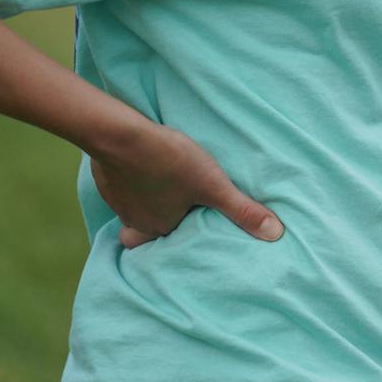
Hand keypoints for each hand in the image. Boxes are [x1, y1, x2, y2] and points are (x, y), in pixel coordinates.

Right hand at [88, 121, 283, 247]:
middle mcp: (132, 220)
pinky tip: (147, 163)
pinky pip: (120, 187)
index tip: (188, 229)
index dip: (176, 239)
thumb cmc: (170, 161)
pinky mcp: (106, 178)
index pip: (165, 246)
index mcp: (157, 227)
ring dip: (148, 198)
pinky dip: (133, 179)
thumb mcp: (214, 185)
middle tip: (178, 206)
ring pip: (133, 208)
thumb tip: (275, 234)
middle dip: (162, 221)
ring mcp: (116, 199)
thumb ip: (242, 210)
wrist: (119, 135)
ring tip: (168, 182)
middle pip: (146, 230)